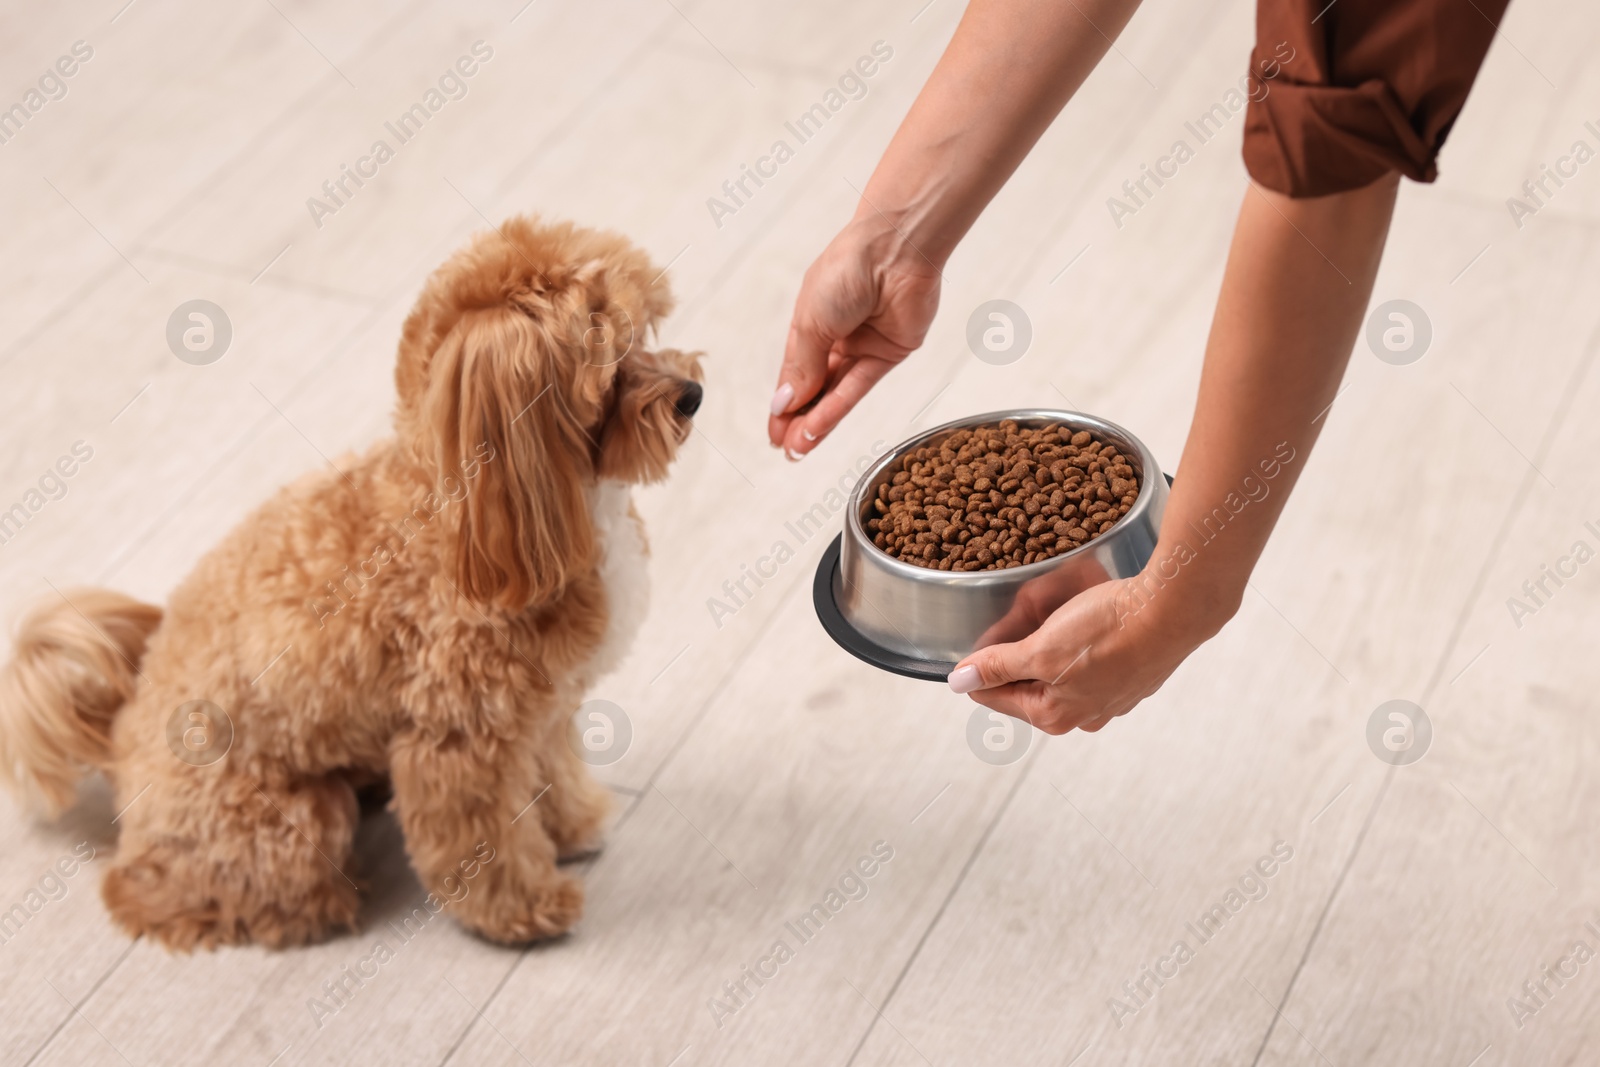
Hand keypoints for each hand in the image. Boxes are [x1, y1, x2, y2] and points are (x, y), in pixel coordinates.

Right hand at [768, 216, 941, 457]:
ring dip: (817, 422)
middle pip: (815, 388)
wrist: (895, 249)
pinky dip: (838, 408)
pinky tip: (818, 428)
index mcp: (811, 322)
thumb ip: (800, 367)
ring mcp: (863, 346)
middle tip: (784, 448)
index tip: (773, 432)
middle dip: (799, 420)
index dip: (784, 404)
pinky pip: (859, 387)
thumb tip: (782, 403)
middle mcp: (836, 337)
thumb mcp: (810, 321)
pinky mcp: (889, 353)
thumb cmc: (846, 269)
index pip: (794, 373)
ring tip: (798, 448)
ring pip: (835, 393)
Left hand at [945, 575, 1228, 733]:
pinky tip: (1085, 621)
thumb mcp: (1041, 648)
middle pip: (1028, 683)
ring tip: (1052, 616)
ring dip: (1049, 643)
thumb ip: (999, 666)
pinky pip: (1089, 661)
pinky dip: (1080, 641)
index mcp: (1053, 716)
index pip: (994, 695)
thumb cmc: (1108, 631)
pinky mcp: (1132, 678)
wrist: (1174, 611)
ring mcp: (1111, 700)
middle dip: (1018, 651)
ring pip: (1059, 671)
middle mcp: (1082, 717)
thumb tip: (960, 683)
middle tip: (1017, 617)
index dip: (980, 665)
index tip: (983, 635)